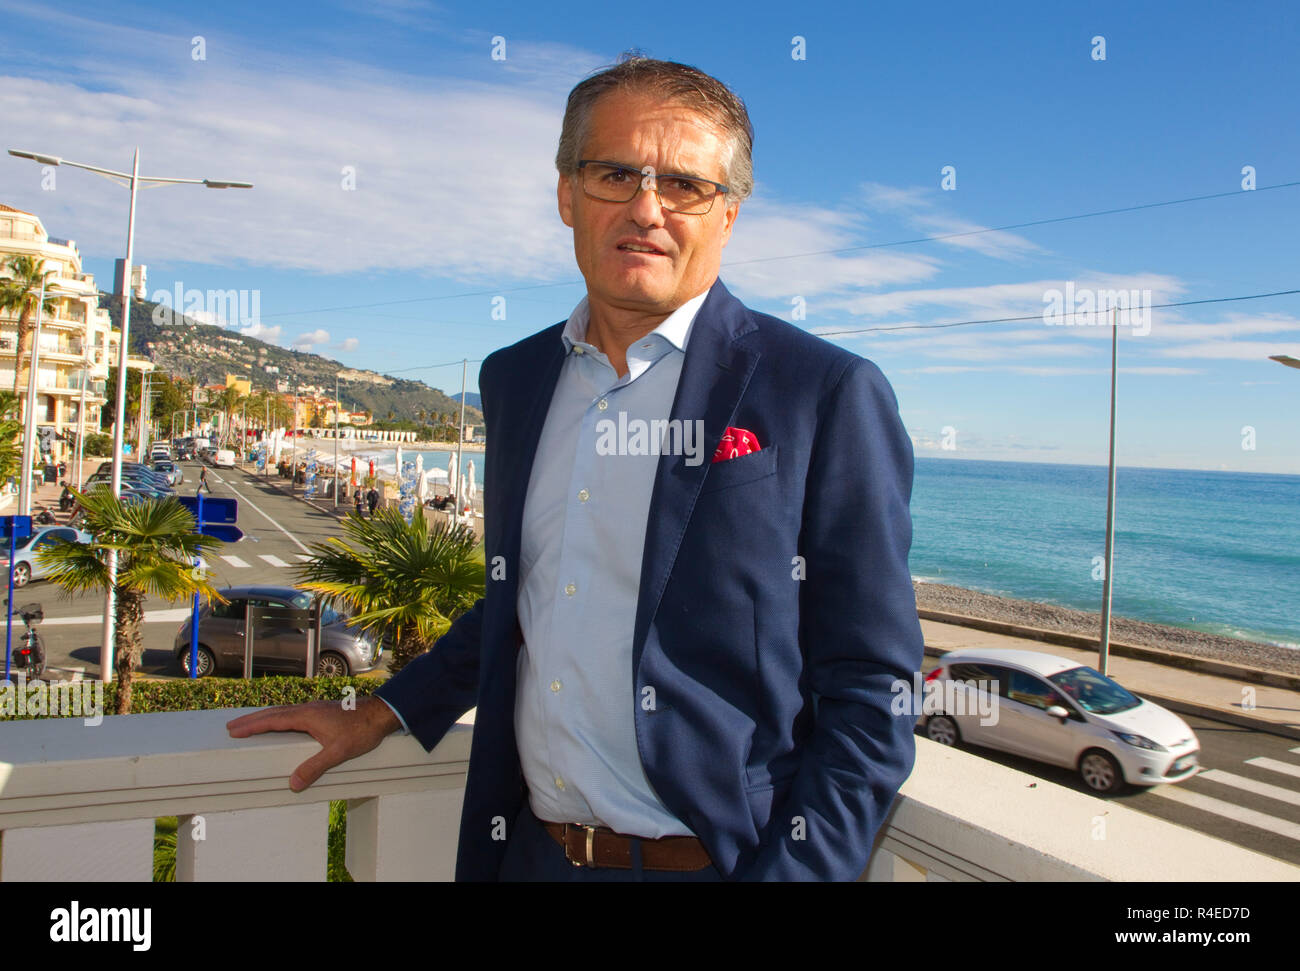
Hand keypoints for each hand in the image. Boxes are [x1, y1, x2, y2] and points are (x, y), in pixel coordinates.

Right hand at [226, 695, 400, 791]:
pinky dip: (279, 718)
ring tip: (250, 724)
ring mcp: (315, 709)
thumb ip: (315, 767)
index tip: (235, 730)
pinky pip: (293, 714)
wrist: (381, 714)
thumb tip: (294, 783)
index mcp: (307, 716)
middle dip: (252, 720)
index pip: (273, 721)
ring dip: (265, 718)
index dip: (253, 726)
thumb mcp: (338, 752)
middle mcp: (308, 709)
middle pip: (274, 714)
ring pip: (284, 712)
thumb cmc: (362, 730)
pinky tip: (281, 724)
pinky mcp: (322, 712)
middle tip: (232, 726)